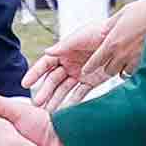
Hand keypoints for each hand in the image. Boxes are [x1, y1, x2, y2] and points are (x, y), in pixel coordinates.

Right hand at [23, 0, 145, 109]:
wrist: (121, 39)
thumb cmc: (99, 32)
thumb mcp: (80, 37)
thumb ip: (64, 46)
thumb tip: (46, 52)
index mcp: (63, 52)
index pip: (45, 64)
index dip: (34, 73)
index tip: (25, 84)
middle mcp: (69, 64)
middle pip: (53, 80)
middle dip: (44, 92)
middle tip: (37, 104)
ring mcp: (79, 74)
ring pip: (64, 89)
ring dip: (56, 100)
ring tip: (48, 112)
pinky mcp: (91, 81)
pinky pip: (79, 94)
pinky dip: (72, 102)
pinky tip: (65, 112)